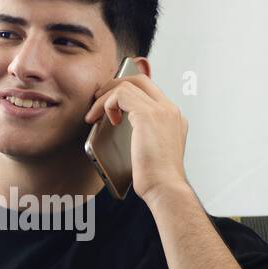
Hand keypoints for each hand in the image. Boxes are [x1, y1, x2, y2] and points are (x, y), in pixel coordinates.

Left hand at [83, 69, 189, 206]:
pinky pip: (120, 94)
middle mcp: (170, 110)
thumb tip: (120, 125)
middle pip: (140, 79)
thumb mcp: (152, 150)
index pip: (150, 90)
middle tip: (98, 98)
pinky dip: (106, 104)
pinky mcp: (148, 115)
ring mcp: (162, 110)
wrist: (165, 189)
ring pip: (127, 85)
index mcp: (173, 117)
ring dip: (104, 97)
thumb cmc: (156, 178)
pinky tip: (103, 119)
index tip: (112, 104)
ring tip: (93, 114)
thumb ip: (144, 133)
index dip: (127, 91)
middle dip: (114, 85)